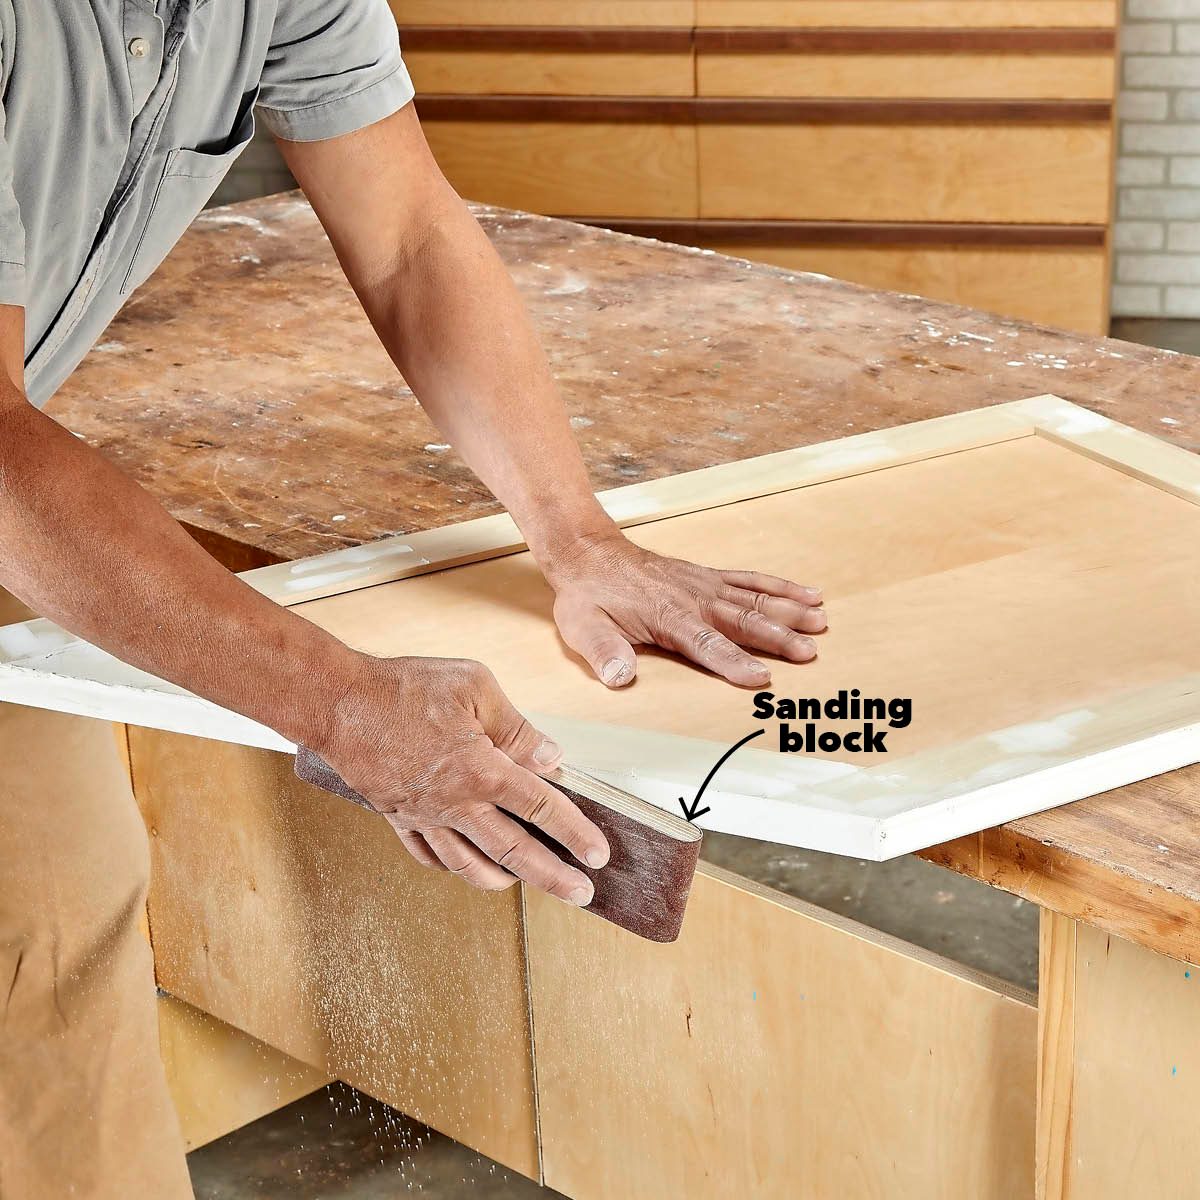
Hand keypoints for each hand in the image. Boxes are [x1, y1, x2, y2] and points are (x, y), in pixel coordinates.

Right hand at [314, 655, 608, 899]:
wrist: (337, 702)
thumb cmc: (404, 687)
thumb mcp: (474, 686)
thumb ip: (517, 727)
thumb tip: (550, 756)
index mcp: (482, 770)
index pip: (542, 807)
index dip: (575, 832)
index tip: (598, 853)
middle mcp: (456, 803)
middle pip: (515, 851)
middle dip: (553, 876)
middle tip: (581, 893)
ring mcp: (425, 816)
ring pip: (471, 864)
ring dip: (505, 880)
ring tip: (527, 884)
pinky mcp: (397, 816)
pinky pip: (430, 855)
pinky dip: (454, 867)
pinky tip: (467, 866)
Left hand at [545, 530, 824, 687]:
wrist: (588, 552)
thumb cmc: (587, 596)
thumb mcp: (583, 628)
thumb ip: (604, 654)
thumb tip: (620, 679)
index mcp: (666, 617)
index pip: (706, 645)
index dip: (733, 662)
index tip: (761, 678)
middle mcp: (693, 599)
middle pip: (742, 621)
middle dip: (777, 638)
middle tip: (809, 653)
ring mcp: (704, 585)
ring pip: (754, 599)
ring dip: (789, 611)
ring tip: (822, 622)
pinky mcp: (708, 577)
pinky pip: (750, 580)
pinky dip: (780, 586)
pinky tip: (808, 593)